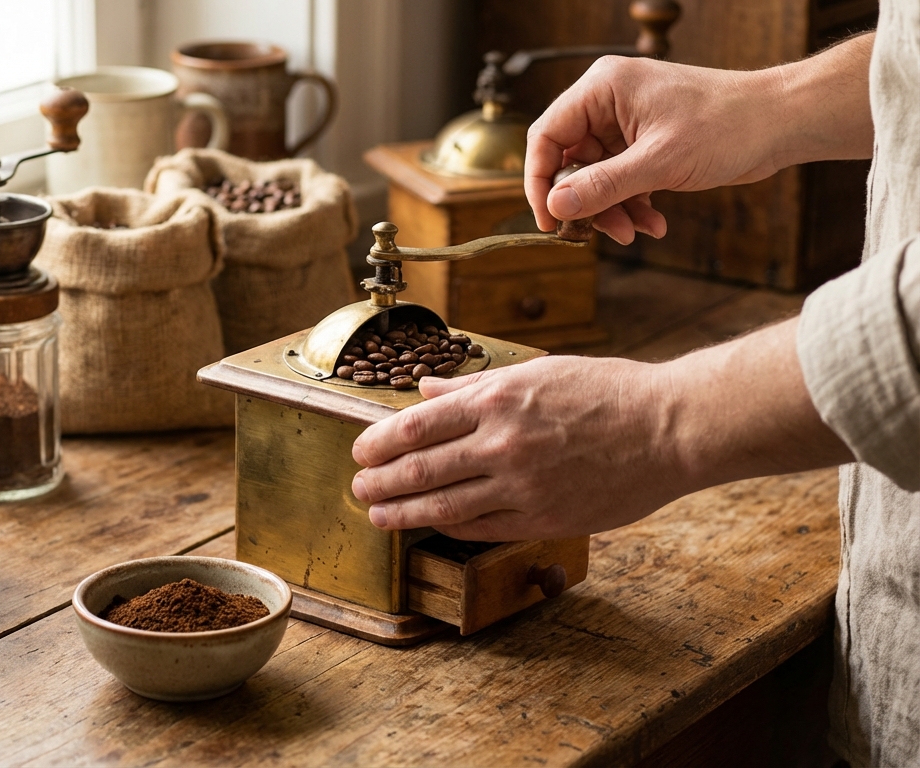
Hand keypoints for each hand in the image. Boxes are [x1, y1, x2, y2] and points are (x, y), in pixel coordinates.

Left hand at [348, 319, 853, 540]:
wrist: (670, 428)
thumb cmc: (607, 391)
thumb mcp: (537, 372)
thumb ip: (474, 385)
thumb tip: (424, 388)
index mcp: (495, 399)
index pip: (413, 426)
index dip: (376, 443)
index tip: (360, 452)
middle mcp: (500, 442)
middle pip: (417, 470)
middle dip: (377, 483)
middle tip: (358, 490)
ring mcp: (520, 484)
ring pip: (440, 505)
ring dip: (400, 514)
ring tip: (377, 517)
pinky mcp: (542, 516)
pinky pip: (479, 527)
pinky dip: (447, 526)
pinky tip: (431, 525)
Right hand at [526, 56, 790, 245]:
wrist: (780, 123)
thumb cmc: (728, 125)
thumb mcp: (659, 161)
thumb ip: (602, 185)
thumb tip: (555, 205)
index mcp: (603, 89)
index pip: (547, 135)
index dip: (540, 180)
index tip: (549, 219)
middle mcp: (609, 102)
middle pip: (570, 161)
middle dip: (588, 202)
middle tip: (603, 233)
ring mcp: (626, 124)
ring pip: (595, 177)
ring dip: (613, 209)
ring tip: (637, 230)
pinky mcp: (645, 144)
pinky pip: (620, 180)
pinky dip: (632, 205)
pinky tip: (653, 223)